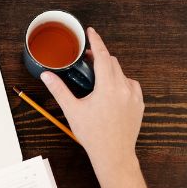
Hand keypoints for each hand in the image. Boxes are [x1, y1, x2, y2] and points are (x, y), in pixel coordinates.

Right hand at [41, 27, 144, 183]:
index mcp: (107, 87)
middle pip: (112, 62)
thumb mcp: (72, 110)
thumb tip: (47, 76)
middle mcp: (123, 88)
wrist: (114, 155)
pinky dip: (121, 83)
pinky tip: (112, 91)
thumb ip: (59, 89)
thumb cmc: (93, 135)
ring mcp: (134, 96)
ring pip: (122, 73)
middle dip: (100, 57)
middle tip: (87, 59)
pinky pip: (131, 85)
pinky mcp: (139, 104)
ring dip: (110, 71)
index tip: (91, 32)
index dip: (96, 41)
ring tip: (98, 80)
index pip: (102, 55)